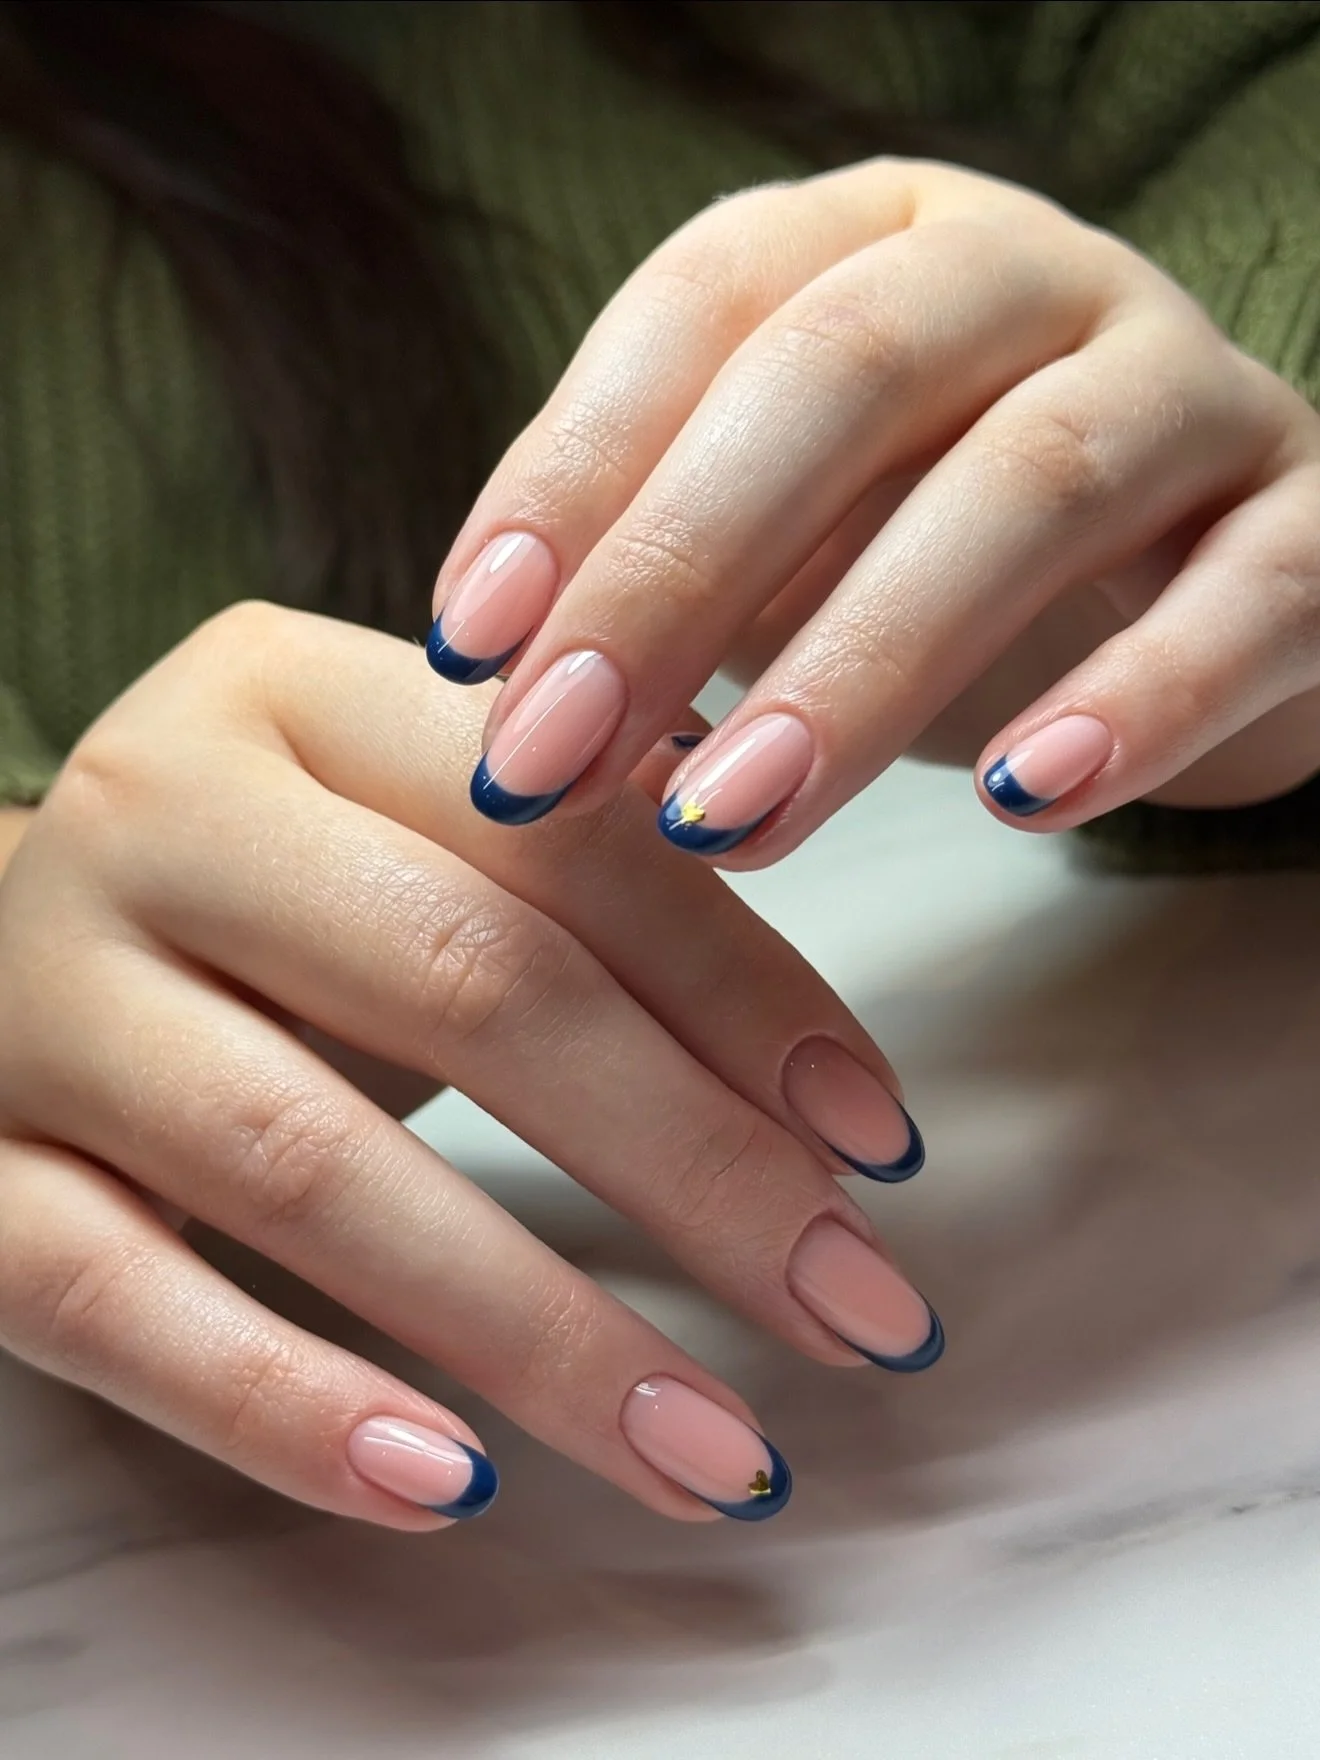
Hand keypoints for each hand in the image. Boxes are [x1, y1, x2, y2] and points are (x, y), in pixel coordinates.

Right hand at [0, 604, 938, 1532]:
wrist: (7, 939)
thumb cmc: (274, 890)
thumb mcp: (412, 816)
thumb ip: (589, 852)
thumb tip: (821, 1058)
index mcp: (296, 690)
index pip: (562, 828)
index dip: (742, 988)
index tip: (877, 1145)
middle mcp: (156, 814)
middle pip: (463, 982)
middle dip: (689, 1165)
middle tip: (852, 1311)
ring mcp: (41, 995)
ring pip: (301, 1164)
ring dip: (536, 1330)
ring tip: (713, 1449)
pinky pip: (114, 1304)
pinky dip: (284, 1404)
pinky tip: (449, 1485)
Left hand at [430, 158, 1319, 861]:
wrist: (1205, 589)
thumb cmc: (942, 565)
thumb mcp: (790, 544)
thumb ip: (667, 585)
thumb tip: (511, 707)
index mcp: (871, 243)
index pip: (701, 311)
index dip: (572, 474)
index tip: (468, 648)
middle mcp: (1029, 275)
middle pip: (845, 377)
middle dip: (677, 574)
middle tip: (559, 761)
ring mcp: (1184, 384)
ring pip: (1031, 483)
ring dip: (864, 664)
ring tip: (734, 822)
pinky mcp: (1313, 521)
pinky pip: (1247, 598)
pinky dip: (1137, 699)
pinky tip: (1021, 802)